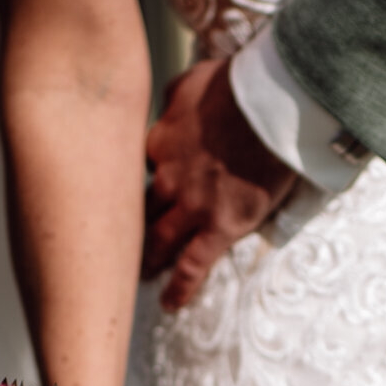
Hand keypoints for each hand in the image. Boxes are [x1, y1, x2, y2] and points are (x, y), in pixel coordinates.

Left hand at [144, 58, 297, 309]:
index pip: (136, 168)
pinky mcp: (219, 227)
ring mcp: (191, 207)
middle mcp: (166, 178)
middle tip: (117, 244)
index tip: (133, 191)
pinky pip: (192, 265)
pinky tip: (169, 303)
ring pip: (157, 241)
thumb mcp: (192, 81)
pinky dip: (179, 287)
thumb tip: (169, 104)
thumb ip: (173, 98)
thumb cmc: (237, 86)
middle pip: (138, 209)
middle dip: (126, 228)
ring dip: (147, 260)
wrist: (269, 107)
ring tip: (138, 278)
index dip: (134, 181)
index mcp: (159, 141)